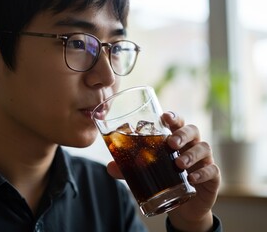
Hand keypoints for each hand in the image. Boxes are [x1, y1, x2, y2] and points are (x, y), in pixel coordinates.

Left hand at [107, 111, 220, 231]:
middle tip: (171, 143)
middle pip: (193, 130)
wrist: (183, 206)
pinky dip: (203, 173)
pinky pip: (212, 170)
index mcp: (176, 140)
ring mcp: (204, 160)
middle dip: (182, 134)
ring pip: (204, 148)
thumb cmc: (165, 179)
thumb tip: (110, 166)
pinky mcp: (212, 177)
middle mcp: (191, 146)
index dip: (173, 117)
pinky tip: (192, 178)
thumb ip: (129, 169)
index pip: (177, 122)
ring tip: (179, 163)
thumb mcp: (146, 173)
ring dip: (191, 154)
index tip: (164, 116)